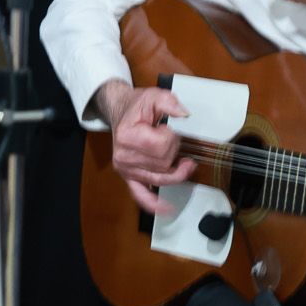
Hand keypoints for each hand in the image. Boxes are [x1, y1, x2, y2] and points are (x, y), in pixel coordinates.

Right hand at [97, 82, 192, 214]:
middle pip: (164, 165)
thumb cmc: (136, 107)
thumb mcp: (153, 96)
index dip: (171, 137)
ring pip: (161, 179)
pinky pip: (141, 195)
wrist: (120, 111)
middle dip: (173, 151)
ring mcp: (126, 169)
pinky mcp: (129, 177)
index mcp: (127, 136)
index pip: (161, 147)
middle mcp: (123, 156)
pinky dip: (153, 204)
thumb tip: (184, 114)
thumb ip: (169, 102)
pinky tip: (167, 209)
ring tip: (185, 163)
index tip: (166, 128)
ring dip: (175, 172)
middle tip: (167, 137)